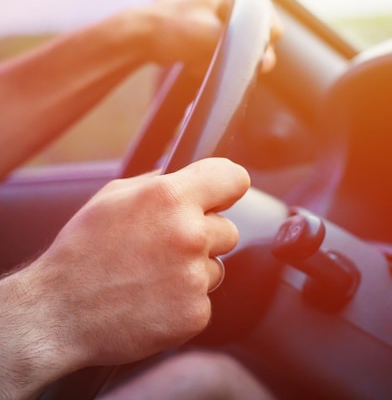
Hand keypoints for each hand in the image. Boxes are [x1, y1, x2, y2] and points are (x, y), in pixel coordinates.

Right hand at [4, 158, 248, 394]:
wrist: (59, 311)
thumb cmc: (82, 251)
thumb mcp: (112, 197)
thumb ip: (154, 183)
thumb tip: (180, 177)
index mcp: (170, 197)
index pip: (232, 178)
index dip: (228, 186)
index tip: (224, 193)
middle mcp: (189, 234)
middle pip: (228, 229)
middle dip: (204, 236)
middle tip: (165, 247)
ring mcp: (193, 276)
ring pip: (216, 267)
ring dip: (194, 271)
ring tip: (152, 276)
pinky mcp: (194, 313)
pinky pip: (203, 300)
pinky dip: (183, 302)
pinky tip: (152, 300)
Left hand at [141, 0, 281, 70]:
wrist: (140, 36)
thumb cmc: (169, 29)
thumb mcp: (209, 34)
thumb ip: (242, 44)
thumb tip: (267, 58)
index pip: (272, 25)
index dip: (254, 44)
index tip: (226, 46)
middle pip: (259, 40)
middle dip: (234, 54)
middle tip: (207, 51)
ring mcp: (232, 13)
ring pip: (244, 51)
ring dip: (223, 59)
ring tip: (197, 53)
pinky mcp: (221, 29)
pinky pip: (229, 54)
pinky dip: (215, 60)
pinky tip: (195, 57)